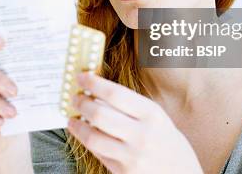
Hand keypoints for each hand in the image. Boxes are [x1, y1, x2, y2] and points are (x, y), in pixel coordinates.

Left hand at [67, 72, 202, 173]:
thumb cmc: (168, 143)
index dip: (93, 83)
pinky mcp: (123, 173)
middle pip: (99, 114)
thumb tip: (98, 93)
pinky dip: (86, 140)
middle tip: (75, 97)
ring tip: (73, 117)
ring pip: (93, 137)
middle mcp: (142, 135)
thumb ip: (130, 107)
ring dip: (77, 125)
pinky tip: (83, 133)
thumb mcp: (157, 119)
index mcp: (152, 115)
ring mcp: (132, 157)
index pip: (115, 94)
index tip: (81, 77)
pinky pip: (98, 153)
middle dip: (81, 103)